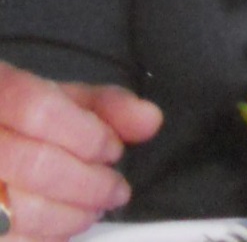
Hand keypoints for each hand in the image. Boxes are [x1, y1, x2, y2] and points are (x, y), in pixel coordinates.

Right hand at [0, 61, 161, 241]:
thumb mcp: (59, 100)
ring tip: (96, 208)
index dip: (86, 135)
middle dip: (89, 183)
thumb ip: (106, 106)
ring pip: (22, 209)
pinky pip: (13, 239)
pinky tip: (66, 225)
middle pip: (35, 164)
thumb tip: (150, 120)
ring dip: (72, 215)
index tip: (114, 150)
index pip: (40, 110)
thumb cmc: (18, 119)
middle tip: (116, 189)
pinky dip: (48, 236)